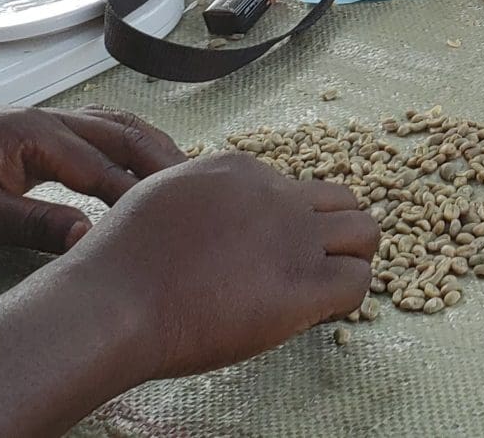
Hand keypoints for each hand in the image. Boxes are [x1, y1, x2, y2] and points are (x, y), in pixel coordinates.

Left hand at [0, 108, 186, 252]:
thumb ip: (32, 225)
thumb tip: (89, 239)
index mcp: (36, 135)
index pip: (106, 168)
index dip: (141, 199)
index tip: (174, 227)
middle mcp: (50, 120)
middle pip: (125, 136)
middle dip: (165, 167)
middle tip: (203, 202)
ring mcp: (48, 124)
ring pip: (118, 129)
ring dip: (154, 153)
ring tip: (188, 186)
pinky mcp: (42, 137)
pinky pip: (101, 135)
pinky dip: (132, 149)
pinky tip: (148, 170)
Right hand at [68, 151, 378, 379]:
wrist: (117, 300)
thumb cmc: (123, 262)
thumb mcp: (162, 196)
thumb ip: (204, 199)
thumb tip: (219, 217)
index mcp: (242, 170)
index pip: (294, 189)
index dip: (287, 225)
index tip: (264, 254)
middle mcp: (277, 195)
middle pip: (343, 201)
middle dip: (335, 233)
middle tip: (311, 267)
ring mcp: (295, 238)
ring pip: (366, 233)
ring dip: (351, 260)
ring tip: (321, 290)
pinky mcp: (304, 286)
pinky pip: (358, 282)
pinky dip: (347, 299)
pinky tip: (316, 313)